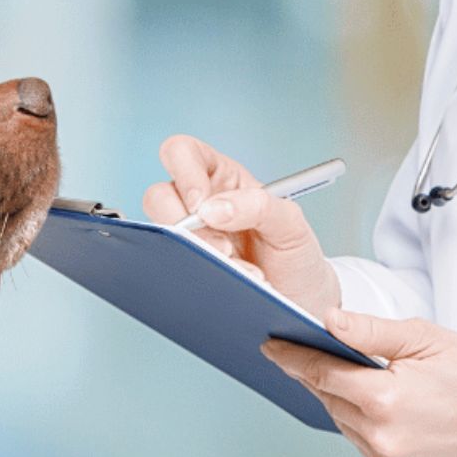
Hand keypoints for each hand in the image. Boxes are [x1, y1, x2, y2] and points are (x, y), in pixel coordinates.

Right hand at [143, 134, 340, 318]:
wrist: (298, 302)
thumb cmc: (295, 257)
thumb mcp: (291, 222)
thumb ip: (259, 205)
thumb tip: (211, 210)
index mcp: (222, 179)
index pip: (182, 154)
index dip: (184, 174)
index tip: (202, 206)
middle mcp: (198, 206)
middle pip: (158, 197)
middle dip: (186, 225)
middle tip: (222, 248)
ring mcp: (188, 240)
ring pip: (160, 235)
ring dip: (195, 254)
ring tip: (235, 269)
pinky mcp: (183, 270)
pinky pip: (169, 268)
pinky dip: (196, 276)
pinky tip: (225, 283)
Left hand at [262, 309, 456, 456]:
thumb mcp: (428, 340)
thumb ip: (371, 332)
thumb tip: (328, 321)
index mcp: (384, 398)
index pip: (322, 372)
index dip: (293, 357)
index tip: (272, 346)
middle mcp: (379, 435)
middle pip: (328, 398)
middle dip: (315, 375)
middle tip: (299, 354)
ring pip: (341, 422)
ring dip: (338, 400)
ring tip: (344, 378)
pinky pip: (360, 443)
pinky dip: (359, 423)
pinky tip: (372, 408)